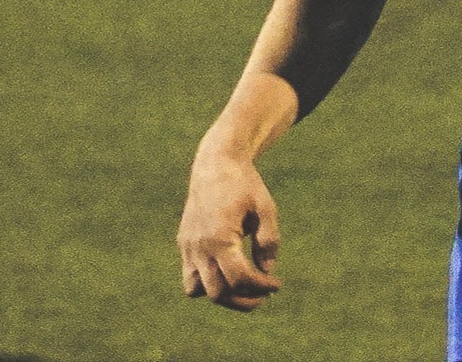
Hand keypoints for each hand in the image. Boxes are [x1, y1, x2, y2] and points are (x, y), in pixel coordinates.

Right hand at [177, 154, 282, 310]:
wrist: (215, 163)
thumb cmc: (244, 184)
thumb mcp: (265, 209)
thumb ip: (268, 242)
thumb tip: (266, 272)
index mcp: (220, 237)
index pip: (240, 279)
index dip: (262, 287)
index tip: (277, 283)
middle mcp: (199, 245)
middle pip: (218, 293)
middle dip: (243, 299)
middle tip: (263, 293)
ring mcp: (188, 245)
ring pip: (197, 290)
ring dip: (222, 295)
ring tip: (243, 287)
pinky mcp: (184, 243)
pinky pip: (190, 276)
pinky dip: (207, 282)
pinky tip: (226, 271)